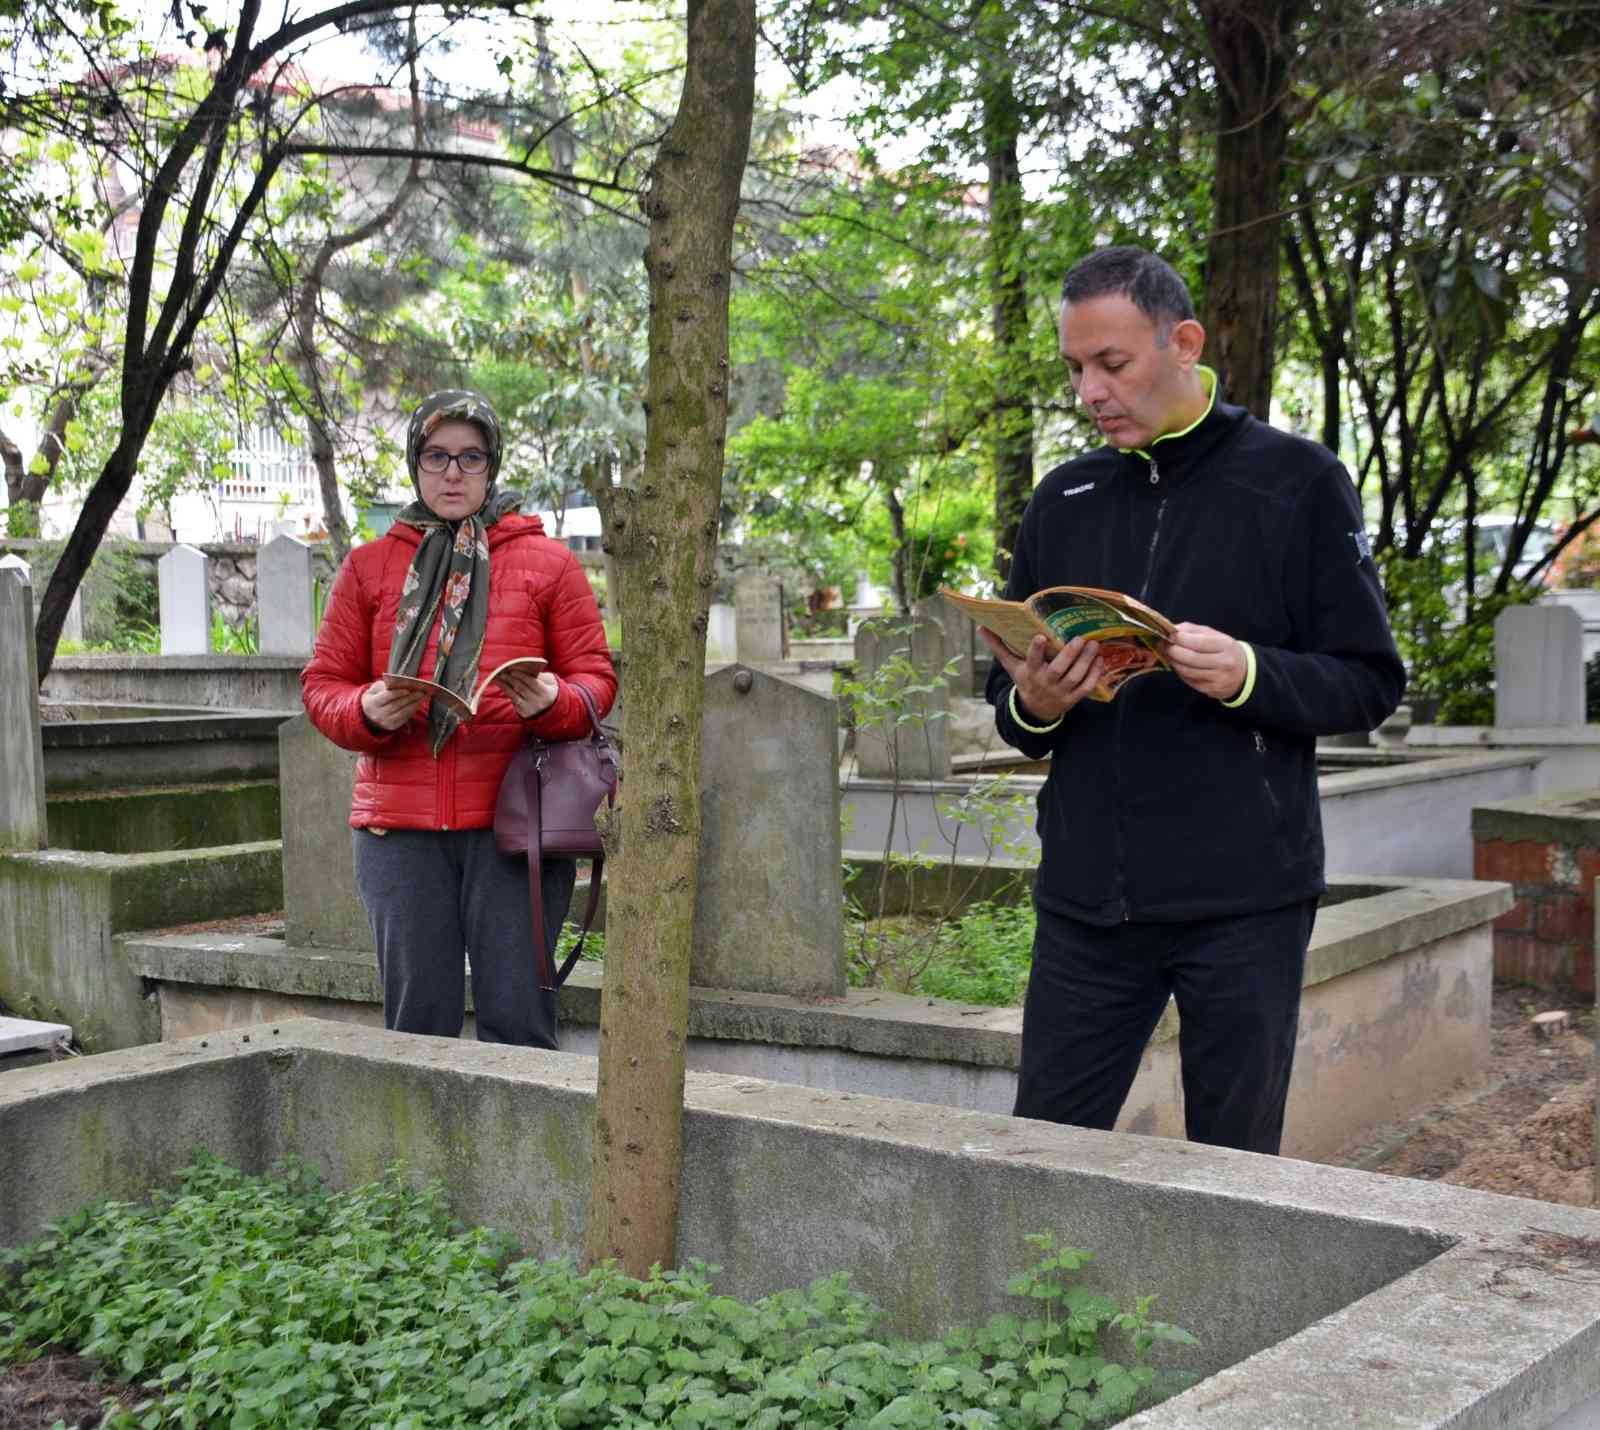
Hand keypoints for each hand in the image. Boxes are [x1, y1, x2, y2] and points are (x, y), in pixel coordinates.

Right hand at [361, 680, 424, 730]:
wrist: (369, 714)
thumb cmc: (376, 697)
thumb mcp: (376, 689)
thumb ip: (385, 685)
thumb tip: (401, 684)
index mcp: (371, 703)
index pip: (386, 697)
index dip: (397, 693)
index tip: (408, 689)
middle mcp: (377, 714)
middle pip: (396, 705)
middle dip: (410, 698)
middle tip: (421, 692)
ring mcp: (385, 722)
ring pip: (402, 713)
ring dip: (414, 704)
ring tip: (423, 697)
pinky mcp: (392, 727)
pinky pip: (405, 718)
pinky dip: (413, 710)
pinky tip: (418, 704)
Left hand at [496, 667, 558, 718]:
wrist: (551, 708)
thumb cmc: (548, 689)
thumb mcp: (550, 682)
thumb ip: (540, 675)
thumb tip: (525, 669)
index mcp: (546, 693)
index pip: (533, 682)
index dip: (522, 676)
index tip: (512, 669)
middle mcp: (538, 702)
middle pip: (522, 688)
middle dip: (511, 679)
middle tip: (502, 672)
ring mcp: (530, 709)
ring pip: (515, 695)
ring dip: (505, 686)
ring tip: (497, 677)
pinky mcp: (524, 713)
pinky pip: (513, 701)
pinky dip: (507, 692)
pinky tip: (502, 685)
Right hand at [980, 627, 1104, 722]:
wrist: (1035, 710)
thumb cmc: (1025, 680)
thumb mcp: (1011, 666)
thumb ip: (999, 647)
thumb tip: (981, 628)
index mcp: (1029, 673)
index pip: (1031, 661)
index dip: (1036, 650)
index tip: (1041, 637)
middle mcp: (1045, 683)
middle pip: (1058, 670)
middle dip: (1070, 654)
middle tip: (1080, 638)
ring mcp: (1060, 692)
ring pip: (1075, 677)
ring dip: (1086, 661)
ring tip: (1093, 645)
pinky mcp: (1073, 699)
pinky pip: (1086, 687)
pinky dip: (1094, 675)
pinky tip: (1099, 661)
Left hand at [1164, 622, 1246, 699]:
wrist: (1244, 672)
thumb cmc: (1224, 650)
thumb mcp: (1214, 635)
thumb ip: (1193, 630)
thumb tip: (1172, 629)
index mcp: (1225, 645)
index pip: (1199, 642)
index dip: (1180, 639)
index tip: (1168, 635)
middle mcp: (1224, 663)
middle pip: (1191, 658)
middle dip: (1173, 651)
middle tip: (1163, 646)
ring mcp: (1218, 678)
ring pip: (1188, 671)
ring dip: (1174, 662)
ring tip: (1168, 655)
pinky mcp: (1211, 690)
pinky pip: (1189, 680)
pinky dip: (1180, 672)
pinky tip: (1179, 665)